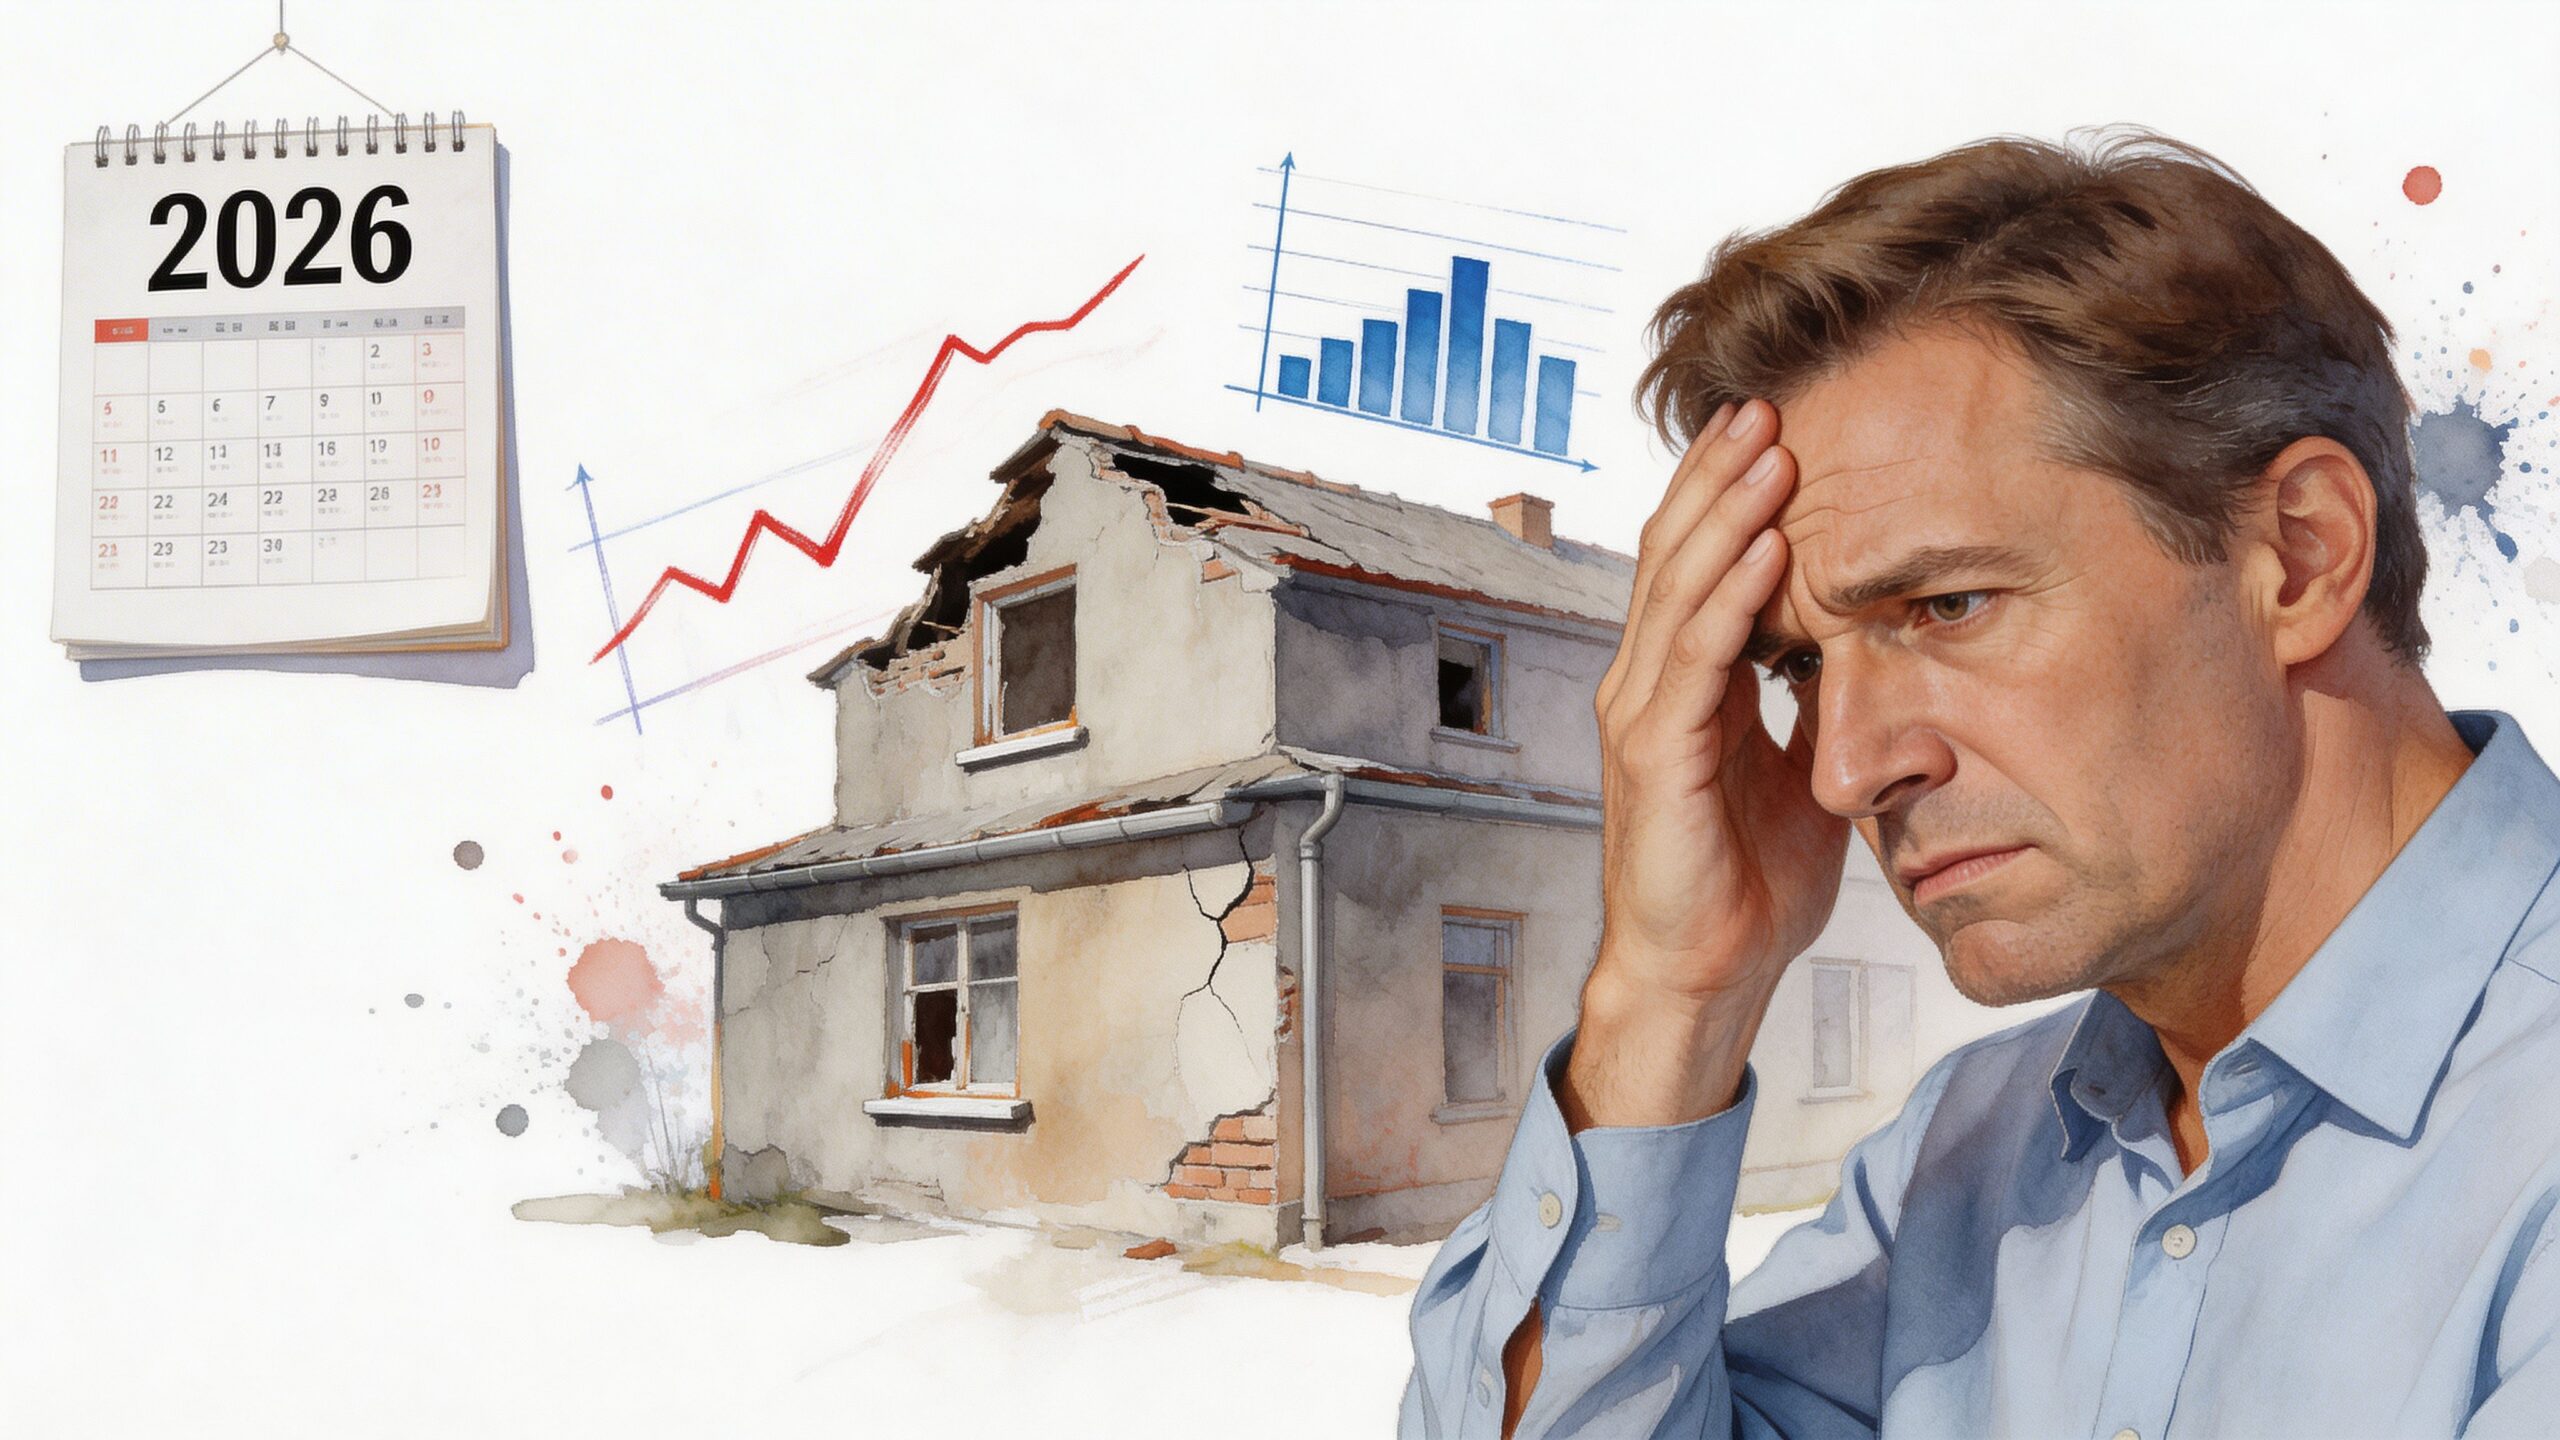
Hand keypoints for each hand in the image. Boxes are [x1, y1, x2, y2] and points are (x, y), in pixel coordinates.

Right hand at [1567, 399, 1850, 1127]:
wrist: (1703, 975)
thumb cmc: (1747, 883)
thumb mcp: (1800, 769)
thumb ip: (1815, 701)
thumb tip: (1864, 645)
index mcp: (1680, 684)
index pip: (1697, 564)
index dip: (1729, 495)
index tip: (1780, 430)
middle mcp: (1647, 685)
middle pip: (1675, 552)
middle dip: (1720, 475)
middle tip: (1768, 401)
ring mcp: (1643, 716)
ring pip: (1679, 587)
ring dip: (1725, 512)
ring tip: (1768, 446)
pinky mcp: (1655, 755)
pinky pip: (1694, 656)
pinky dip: (1728, 595)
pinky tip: (1762, 545)